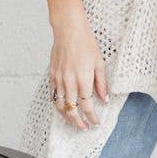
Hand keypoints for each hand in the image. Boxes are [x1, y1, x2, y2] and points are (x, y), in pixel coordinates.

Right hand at [49, 12, 108, 130]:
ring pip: (59, 105)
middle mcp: (69, 82)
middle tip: (84, 127)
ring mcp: (58, 79)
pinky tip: (64, 107)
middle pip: (71, 110)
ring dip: (66, 116)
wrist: (69, 31)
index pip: (87, 106)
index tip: (95, 123)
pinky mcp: (51, 75)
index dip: (92, 117)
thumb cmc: (85, 44)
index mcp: (83, 79)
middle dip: (78, 122)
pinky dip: (58, 104)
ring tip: (73, 121)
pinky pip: (53, 95)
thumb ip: (101, 83)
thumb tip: (105, 99)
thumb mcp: (99, 63)